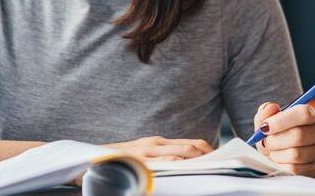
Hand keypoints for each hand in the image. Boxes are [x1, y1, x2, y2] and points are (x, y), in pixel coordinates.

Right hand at [71, 136, 212, 186]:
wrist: (91, 160)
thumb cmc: (121, 161)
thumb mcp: (144, 155)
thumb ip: (163, 156)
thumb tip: (188, 164)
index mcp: (158, 143)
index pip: (193, 144)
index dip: (210, 152)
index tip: (223, 161)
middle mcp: (155, 145)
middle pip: (192, 148)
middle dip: (209, 157)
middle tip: (223, 166)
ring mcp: (147, 153)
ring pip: (181, 154)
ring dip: (198, 161)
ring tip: (213, 169)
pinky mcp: (139, 162)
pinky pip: (163, 163)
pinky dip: (177, 166)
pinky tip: (186, 171)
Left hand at [254, 102, 314, 177]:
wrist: (283, 155)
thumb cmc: (277, 134)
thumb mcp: (268, 121)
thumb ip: (266, 112)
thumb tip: (271, 107)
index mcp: (312, 115)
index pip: (304, 114)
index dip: (281, 120)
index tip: (264, 127)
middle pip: (298, 135)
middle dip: (275, 140)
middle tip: (265, 142)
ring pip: (296, 154)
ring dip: (276, 154)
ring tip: (271, 151)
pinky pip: (296, 169)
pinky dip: (281, 165)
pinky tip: (278, 160)